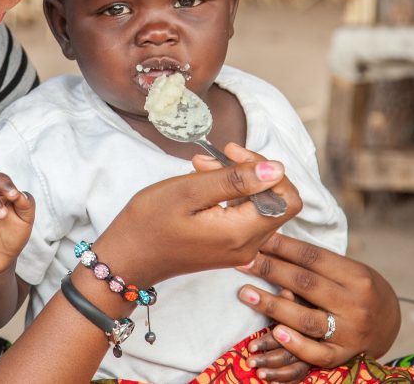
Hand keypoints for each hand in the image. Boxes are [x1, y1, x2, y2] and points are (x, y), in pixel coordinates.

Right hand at [94, 145, 302, 286]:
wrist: (127, 259)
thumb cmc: (149, 223)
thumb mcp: (189, 191)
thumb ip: (235, 179)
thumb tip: (277, 169)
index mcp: (241, 233)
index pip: (287, 197)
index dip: (268, 170)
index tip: (233, 154)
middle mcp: (248, 246)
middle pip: (277, 201)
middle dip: (251, 172)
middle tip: (216, 156)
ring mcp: (239, 250)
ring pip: (260, 205)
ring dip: (238, 181)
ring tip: (201, 167)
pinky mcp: (228, 248)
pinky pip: (244, 216)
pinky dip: (230, 195)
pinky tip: (204, 183)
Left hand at [237, 233, 400, 366]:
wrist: (392, 325)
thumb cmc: (361, 290)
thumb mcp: (349, 270)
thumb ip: (317, 263)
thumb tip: (273, 240)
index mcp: (356, 276)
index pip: (312, 257)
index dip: (281, 246)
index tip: (255, 239)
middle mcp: (355, 304)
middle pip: (305, 283)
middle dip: (269, 270)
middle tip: (241, 261)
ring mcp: (350, 332)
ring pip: (306, 318)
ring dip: (272, 305)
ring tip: (245, 293)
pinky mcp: (344, 355)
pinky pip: (316, 353)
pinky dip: (296, 344)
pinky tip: (275, 332)